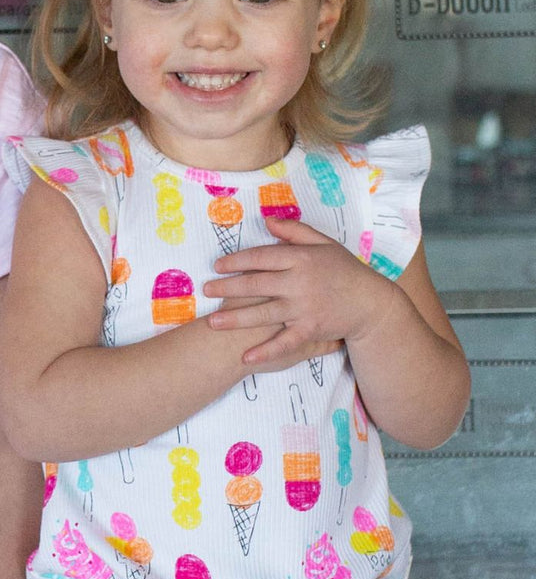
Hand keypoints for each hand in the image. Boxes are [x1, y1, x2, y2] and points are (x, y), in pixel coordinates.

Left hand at [204, 217, 388, 367]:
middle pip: (256, 284)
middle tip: (206, 290)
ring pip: (264, 313)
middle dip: (228, 288)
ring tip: (213, 321)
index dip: (237, 261)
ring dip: (236, 318)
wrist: (371, 303)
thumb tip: (267, 221)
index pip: (262, 257)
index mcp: (302, 259)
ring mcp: (304, 308)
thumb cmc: (344, 270)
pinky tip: (246, 357)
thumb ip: (295, 231)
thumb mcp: (324, 244)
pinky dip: (265, 351)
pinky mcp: (310, 330)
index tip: (218, 266)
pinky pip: (284, 343)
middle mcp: (300, 282)